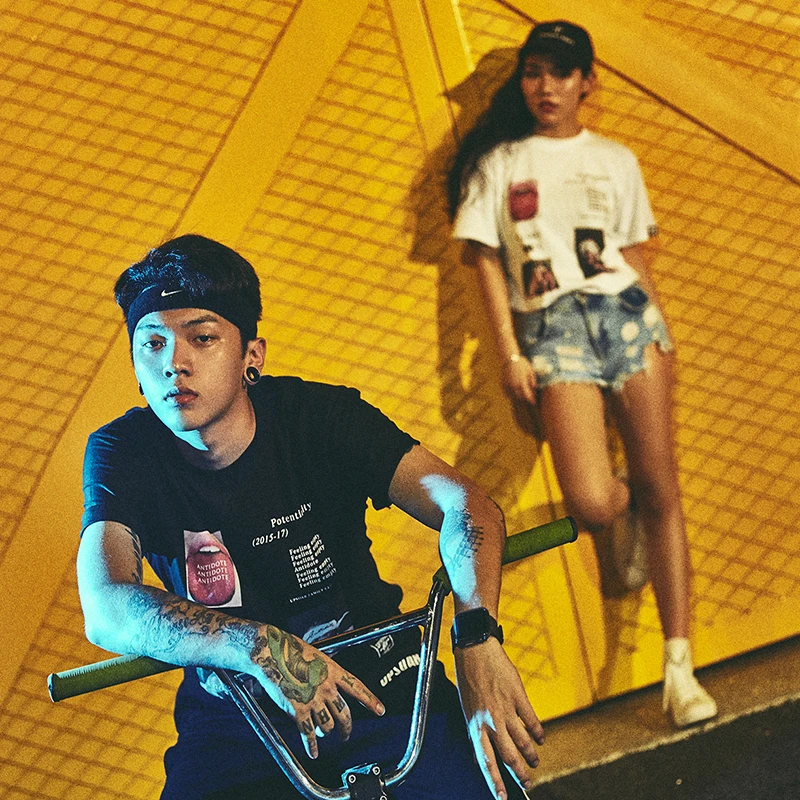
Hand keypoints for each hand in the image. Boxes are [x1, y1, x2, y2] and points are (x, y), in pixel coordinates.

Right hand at [249, 625, 384, 757]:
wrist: (272, 652)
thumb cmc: (291, 650)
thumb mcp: (316, 657)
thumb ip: (325, 674)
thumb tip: (328, 687)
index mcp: (334, 671)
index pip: (357, 688)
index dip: (370, 700)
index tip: (380, 710)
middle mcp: (327, 687)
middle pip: (345, 714)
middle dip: (346, 728)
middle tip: (345, 735)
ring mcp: (313, 699)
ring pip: (328, 726)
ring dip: (326, 733)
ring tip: (323, 735)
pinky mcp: (298, 710)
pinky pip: (308, 733)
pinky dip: (311, 745)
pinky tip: (313, 752)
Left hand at [454, 638, 543, 798]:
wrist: (475, 649)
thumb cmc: (469, 678)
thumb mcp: (467, 708)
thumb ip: (477, 730)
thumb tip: (482, 753)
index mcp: (475, 725)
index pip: (485, 761)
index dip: (495, 782)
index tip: (502, 798)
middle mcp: (490, 721)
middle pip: (509, 757)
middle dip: (520, 774)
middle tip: (527, 784)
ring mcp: (505, 709)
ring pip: (523, 742)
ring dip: (531, 755)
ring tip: (535, 762)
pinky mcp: (518, 697)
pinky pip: (532, 722)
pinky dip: (538, 733)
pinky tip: (540, 739)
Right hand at [502, 357, 536, 405]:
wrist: (509, 358)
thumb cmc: (521, 363)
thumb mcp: (530, 370)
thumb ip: (532, 380)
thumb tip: (534, 388)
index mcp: (522, 383)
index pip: (527, 395)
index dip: (531, 400)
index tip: (534, 402)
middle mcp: (514, 385)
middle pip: (520, 397)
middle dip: (525, 399)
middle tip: (528, 400)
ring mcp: (508, 385)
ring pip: (512, 396)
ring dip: (518, 398)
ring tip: (521, 399)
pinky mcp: (503, 383)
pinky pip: (506, 392)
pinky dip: (510, 395)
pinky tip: (513, 395)